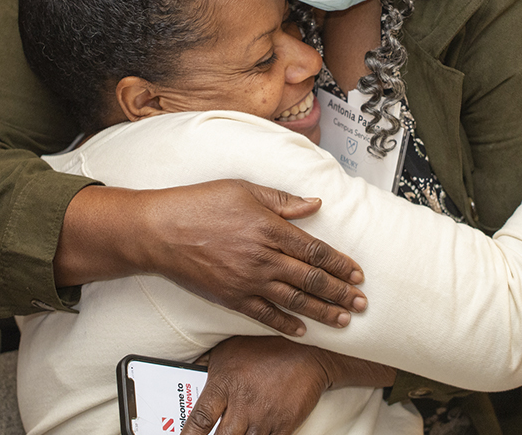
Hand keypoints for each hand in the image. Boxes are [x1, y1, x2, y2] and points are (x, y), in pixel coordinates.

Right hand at [54, 180, 367, 336]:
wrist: (161, 231)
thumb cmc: (200, 203)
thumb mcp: (244, 189)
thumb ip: (282, 200)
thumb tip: (314, 204)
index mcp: (270, 229)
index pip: (315, 250)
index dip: (340, 264)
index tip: (357, 274)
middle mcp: (263, 258)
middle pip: (311, 279)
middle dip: (340, 293)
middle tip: (361, 303)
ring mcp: (247, 281)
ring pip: (294, 301)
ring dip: (322, 312)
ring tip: (344, 321)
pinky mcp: (231, 297)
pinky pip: (265, 315)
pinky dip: (285, 324)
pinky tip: (302, 331)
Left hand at [183, 337, 395, 434]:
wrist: (309, 352)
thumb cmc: (265, 347)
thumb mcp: (230, 349)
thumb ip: (206, 364)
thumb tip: (185, 372)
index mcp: (224, 384)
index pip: (199, 419)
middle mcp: (242, 404)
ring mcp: (264, 417)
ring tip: (237, 433)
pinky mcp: (283, 426)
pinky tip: (255, 434)